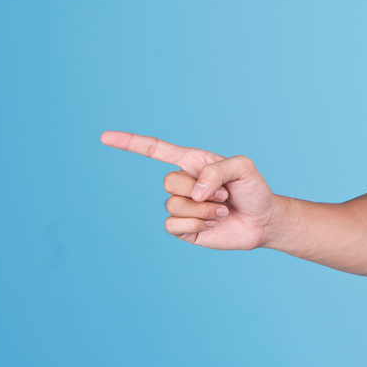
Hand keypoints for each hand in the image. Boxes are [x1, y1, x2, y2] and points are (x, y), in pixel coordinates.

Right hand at [101, 131, 275, 248]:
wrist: (262, 220)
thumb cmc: (253, 189)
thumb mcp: (243, 167)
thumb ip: (218, 169)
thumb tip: (195, 192)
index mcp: (192, 162)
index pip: (155, 150)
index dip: (130, 143)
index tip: (104, 137)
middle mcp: (184, 183)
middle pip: (169, 182)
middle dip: (201, 189)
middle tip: (224, 194)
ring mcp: (181, 206)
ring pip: (173, 205)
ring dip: (204, 209)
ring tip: (222, 210)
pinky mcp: (183, 228)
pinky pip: (174, 225)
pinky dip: (197, 224)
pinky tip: (213, 224)